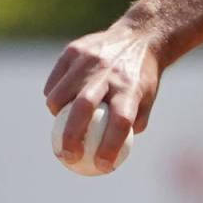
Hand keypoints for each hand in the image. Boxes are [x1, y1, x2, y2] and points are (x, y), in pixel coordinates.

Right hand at [43, 22, 162, 172]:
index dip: (109, 147)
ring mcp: (88, 60)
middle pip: (83, 108)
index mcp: (131, 88)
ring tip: (62, 126)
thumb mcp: (147, 98)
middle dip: (71, 137)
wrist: (141, 37)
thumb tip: (114, 155)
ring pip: (60, 95)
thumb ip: (133, 124)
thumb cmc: (143, 76)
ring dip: (57, 115)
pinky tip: (59, 104)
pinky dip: (55, 96)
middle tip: (67, 157)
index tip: (102, 166)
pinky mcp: (72, 51)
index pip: (120, 122)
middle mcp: (108, 73)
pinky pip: (55, 81)